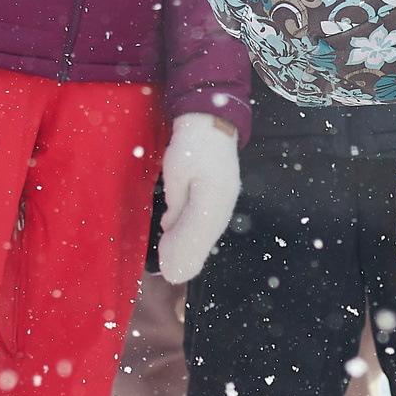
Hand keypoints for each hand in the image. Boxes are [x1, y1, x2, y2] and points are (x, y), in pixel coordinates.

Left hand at [157, 113, 239, 283]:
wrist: (212, 123)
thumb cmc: (191, 144)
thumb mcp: (176, 174)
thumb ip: (176, 204)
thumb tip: (169, 229)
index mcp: (213, 197)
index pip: (196, 235)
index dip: (181, 253)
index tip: (167, 268)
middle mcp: (225, 204)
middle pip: (206, 240)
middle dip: (187, 258)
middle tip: (169, 273)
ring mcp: (228, 202)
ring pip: (209, 235)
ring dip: (192, 250)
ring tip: (174, 263)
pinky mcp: (225, 199)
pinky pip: (211, 226)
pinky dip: (198, 237)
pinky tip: (184, 243)